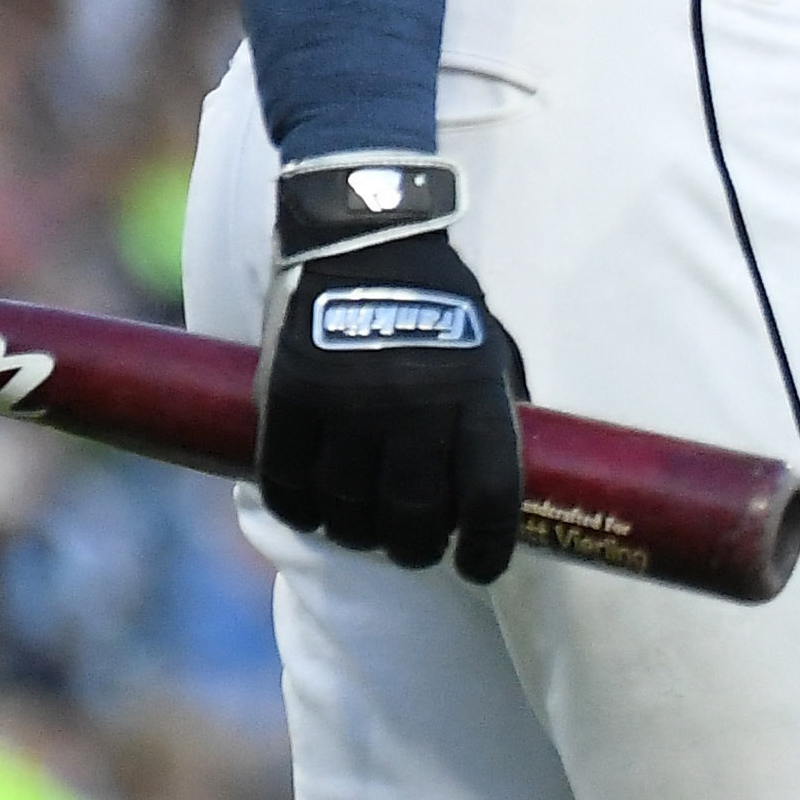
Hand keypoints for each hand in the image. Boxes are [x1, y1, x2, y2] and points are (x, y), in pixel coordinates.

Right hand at [256, 157, 533, 580]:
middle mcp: (412, 409)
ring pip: (346, 513)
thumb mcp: (490, 347)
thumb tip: (512, 483)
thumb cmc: (439, 296)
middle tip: (414, 546)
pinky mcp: (289, 399)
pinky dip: (300, 508)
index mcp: (473, 396)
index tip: (480, 566)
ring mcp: (345, 407)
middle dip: (416, 549)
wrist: (362, 232)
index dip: (489, 550)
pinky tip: (314, 506)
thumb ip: (496, 411)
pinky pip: (287, 484)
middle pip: (413, 521)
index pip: (490, 501)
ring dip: (355, 533)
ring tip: (362, 526)